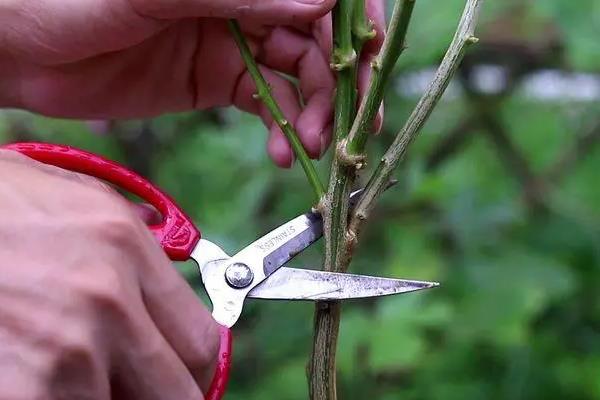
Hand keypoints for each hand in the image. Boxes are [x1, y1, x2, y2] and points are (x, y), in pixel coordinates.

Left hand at [0, 0, 384, 166]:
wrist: (22, 47)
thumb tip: (320, 4)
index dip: (352, 23)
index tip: (367, 60)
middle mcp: (246, 3)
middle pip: (317, 41)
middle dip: (338, 85)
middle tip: (343, 127)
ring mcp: (234, 43)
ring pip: (298, 78)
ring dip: (314, 115)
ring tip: (310, 146)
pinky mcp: (218, 81)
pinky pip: (267, 106)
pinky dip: (283, 130)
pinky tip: (286, 151)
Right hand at [0, 150, 218, 398]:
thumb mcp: (71, 197)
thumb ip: (135, 242)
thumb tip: (170, 279)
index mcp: (125, 250)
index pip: (203, 343)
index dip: (194, 369)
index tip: (175, 373)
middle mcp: (105, 306)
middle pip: (179, 394)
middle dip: (157, 395)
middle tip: (128, 386)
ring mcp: (61, 358)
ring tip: (58, 371)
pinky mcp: (16, 395)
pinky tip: (25, 378)